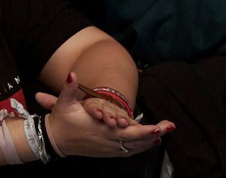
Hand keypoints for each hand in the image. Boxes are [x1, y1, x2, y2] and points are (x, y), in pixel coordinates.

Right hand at [38, 72, 172, 157]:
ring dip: (150, 140)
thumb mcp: (62, 103)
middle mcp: (108, 140)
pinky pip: (129, 151)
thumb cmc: (61, 121)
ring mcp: (109, 148)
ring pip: (135, 147)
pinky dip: (141, 147)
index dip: (144, 131)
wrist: (55, 140)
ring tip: (163, 131)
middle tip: (170, 126)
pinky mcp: (108, 152)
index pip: (127, 132)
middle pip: (137, 140)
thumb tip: (71, 74)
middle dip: (155, 133)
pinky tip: (150, 142)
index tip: (157, 127)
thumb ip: (68, 88)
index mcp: (100, 129)